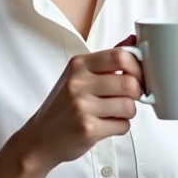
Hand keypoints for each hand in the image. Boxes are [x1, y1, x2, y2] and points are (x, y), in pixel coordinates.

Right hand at [18, 38, 143, 171]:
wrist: (40, 139)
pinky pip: (123, 126)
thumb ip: (107, 59)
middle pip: (128, 82)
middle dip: (136, 92)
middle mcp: (78, 83)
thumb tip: (135, 38)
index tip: (138, 76)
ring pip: (129, 106)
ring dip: (129, 112)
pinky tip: (107, 125)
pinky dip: (121, 127)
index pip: (120, 56)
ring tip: (115, 113)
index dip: (137, 67)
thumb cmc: (64, 106)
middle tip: (129, 97)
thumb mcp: (79, 76)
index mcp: (79, 65)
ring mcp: (82, 107)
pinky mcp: (88, 129)